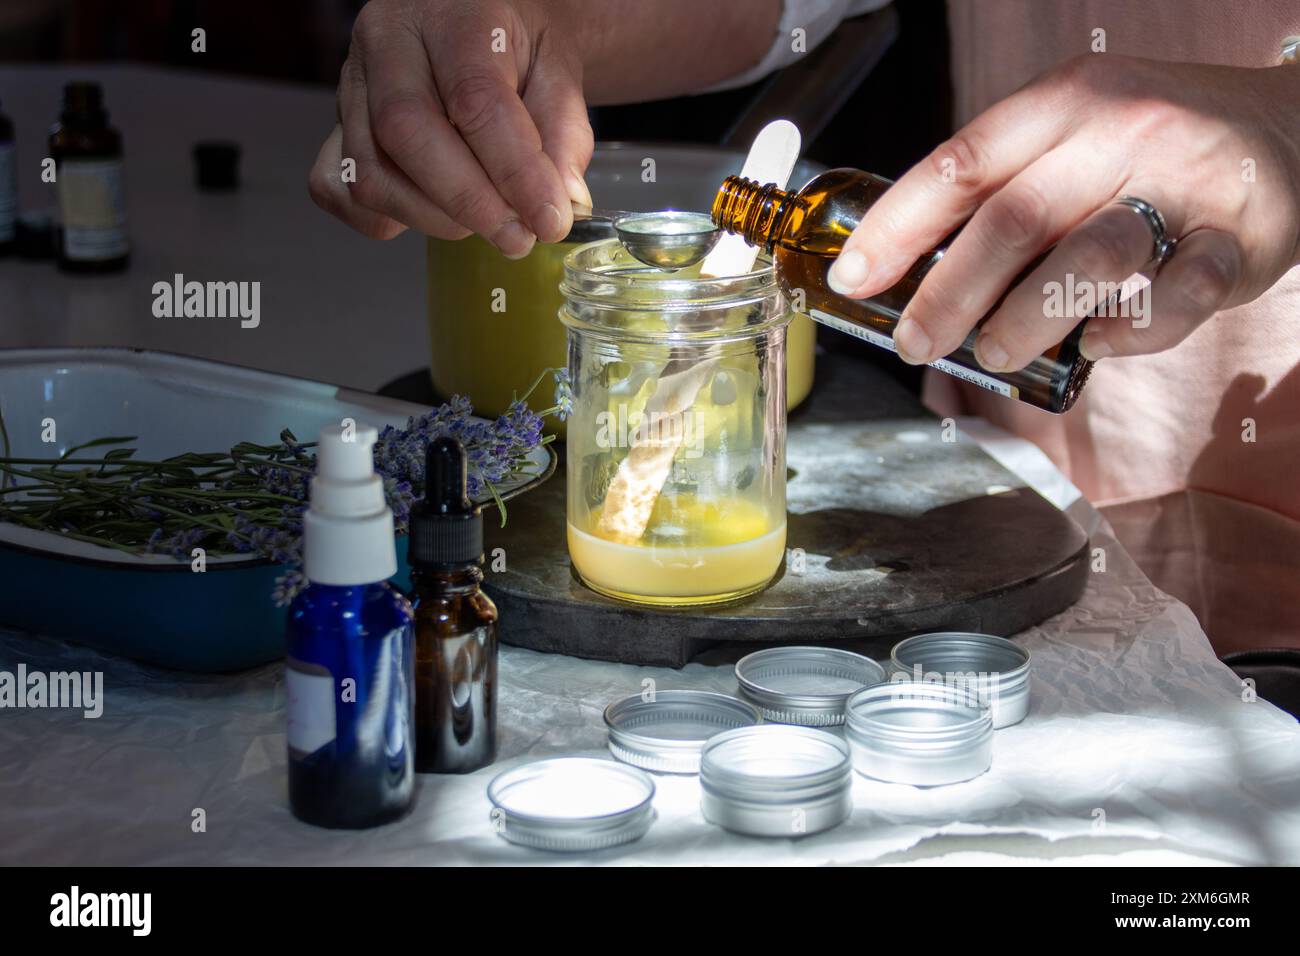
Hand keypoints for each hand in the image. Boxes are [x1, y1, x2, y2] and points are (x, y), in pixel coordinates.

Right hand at [308, 0, 593, 256]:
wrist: (477, 23)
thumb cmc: (515, 46)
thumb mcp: (557, 70)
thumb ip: (563, 134)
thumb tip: (563, 203)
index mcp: (452, 16)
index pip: (475, 99)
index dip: (514, 171)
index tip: (549, 220)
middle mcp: (387, 42)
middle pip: (405, 134)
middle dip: (468, 202)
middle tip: (516, 237)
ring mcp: (350, 85)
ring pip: (370, 172)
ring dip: (434, 218)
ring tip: (485, 221)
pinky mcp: (336, 126)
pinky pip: (340, 189)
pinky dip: (388, 217)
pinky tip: (434, 212)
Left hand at [826, 55, 1299, 368]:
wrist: (1290, 129)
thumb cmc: (1152, 150)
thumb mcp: (1075, 138)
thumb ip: (1008, 190)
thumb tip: (910, 270)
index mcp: (1066, 103)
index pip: (961, 163)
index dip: (896, 227)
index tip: (851, 279)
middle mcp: (1124, 131)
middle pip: (1014, 218)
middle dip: (946, 293)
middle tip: (914, 343)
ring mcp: (1186, 183)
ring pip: (1088, 256)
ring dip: (1024, 319)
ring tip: (990, 355)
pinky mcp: (1239, 239)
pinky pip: (1177, 296)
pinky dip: (1129, 333)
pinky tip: (1097, 347)